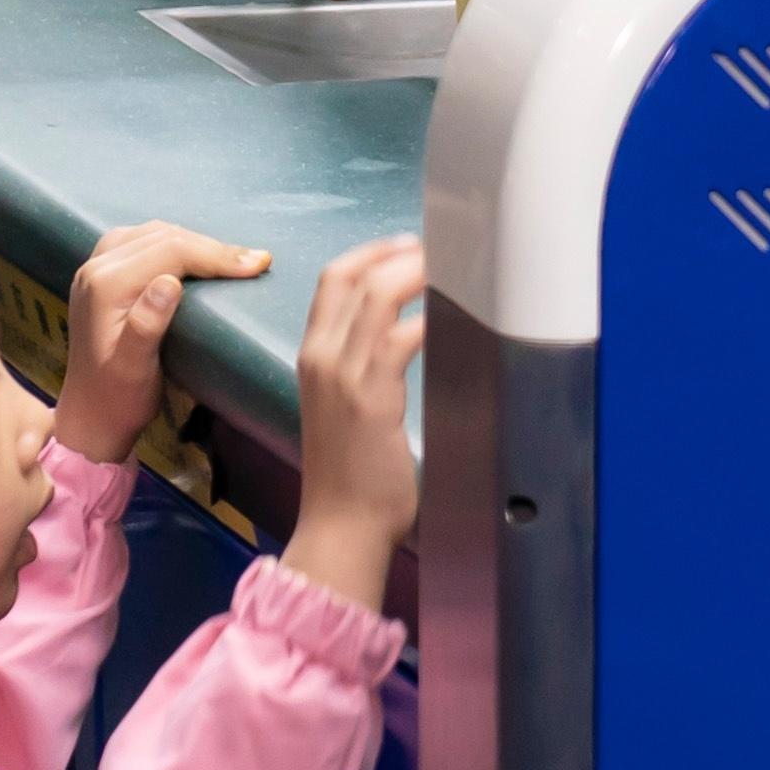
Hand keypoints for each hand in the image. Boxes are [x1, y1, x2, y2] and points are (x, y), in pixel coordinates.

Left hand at [53, 221, 266, 464]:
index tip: (258, 264)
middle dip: (213, 247)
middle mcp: (96, 267)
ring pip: (154, 233)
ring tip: (232, 259)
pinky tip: (194, 256)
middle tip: (256, 261)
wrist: (89, 415)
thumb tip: (171, 282)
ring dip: (195, 241)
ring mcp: (95, 266)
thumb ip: (147, 325)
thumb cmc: (118, 399)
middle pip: (164, 236)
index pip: (170, 250)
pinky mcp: (101, 273)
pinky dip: (173, 243)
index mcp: (105, 286)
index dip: (216, 254)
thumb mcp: (134, 369)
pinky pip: (141, 241)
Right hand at [276, 238, 432, 615]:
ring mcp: (343, 375)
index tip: (407, 245)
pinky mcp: (371, 397)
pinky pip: (403, 337)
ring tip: (456, 270)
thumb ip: (364, 369)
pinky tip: (456, 315)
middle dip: (400, 252)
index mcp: (313, 357)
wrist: (341, 525)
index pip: (333, 279)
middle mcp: (321, 358)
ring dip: (421, 274)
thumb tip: (403, 336)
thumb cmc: (351, 476)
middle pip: (353, 275)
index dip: (371, 252)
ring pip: (378, 295)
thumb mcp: (345, 407)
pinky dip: (432, 317)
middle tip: (440, 248)